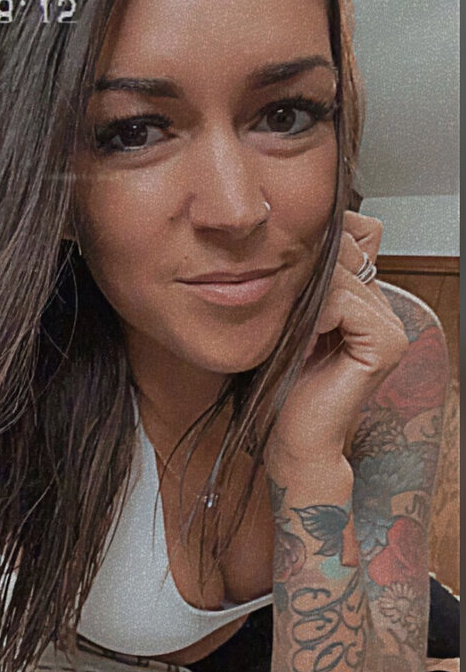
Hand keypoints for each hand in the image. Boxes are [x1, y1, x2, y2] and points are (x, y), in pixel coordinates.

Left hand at [268, 213, 407, 463]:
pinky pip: (343, 301)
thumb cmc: (281, 383)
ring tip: (293, 336)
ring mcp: (390, 326)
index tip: (286, 295)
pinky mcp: (386, 344)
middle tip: (285, 318)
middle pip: (345, 250)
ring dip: (303, 301)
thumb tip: (295, 232)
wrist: (290, 438)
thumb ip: (302, 278)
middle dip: (305, 274)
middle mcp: (383, 307)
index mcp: (363, 298)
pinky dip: (313, 318)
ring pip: (340, 274)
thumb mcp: (286, 317)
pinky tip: (303, 344)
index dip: (313, 253)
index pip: (352, 237)